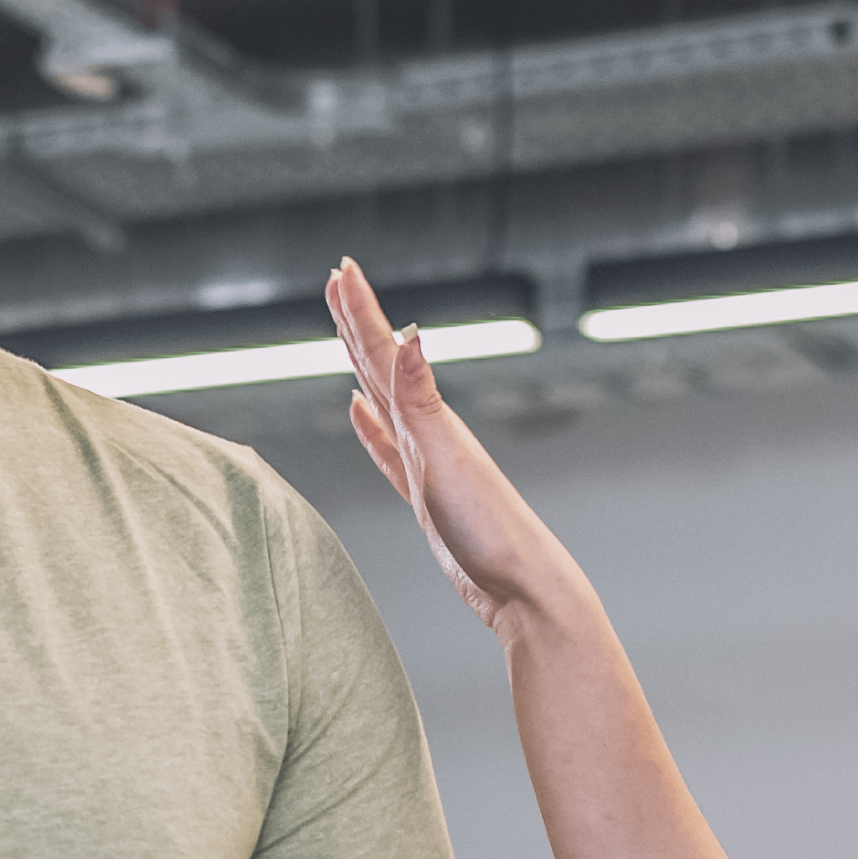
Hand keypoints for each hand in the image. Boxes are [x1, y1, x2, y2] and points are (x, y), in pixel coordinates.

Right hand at [331, 261, 592, 643]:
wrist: (521, 588)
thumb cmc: (490, 529)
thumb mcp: (448, 458)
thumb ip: (421, 399)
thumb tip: (410, 335)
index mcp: (431, 418)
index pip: (385, 353)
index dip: (360, 312)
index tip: (341, 270)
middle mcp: (430, 431)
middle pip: (382, 367)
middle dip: (357, 324)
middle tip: (337, 282)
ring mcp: (427, 461)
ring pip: (383, 401)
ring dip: (362, 367)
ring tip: (345, 334)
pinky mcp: (424, 495)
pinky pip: (387, 449)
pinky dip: (369, 428)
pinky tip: (358, 412)